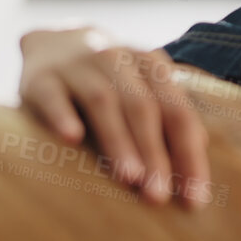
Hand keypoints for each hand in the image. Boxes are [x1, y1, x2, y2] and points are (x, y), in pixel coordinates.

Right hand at [16, 27, 213, 207]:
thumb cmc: (109, 80)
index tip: (194, 198)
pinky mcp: (40, 77)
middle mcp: (117, 60)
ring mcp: (77, 66)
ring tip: (129, 177)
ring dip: (118, 141)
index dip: (189, 155)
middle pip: (143, 108)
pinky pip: (53, 96)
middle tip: (158, 196)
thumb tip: (200, 150)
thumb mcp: (141, 88)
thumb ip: (168, 115)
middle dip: (154, 154)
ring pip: (103, 102)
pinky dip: (63, 115)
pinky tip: (71, 138)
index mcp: (150, 66)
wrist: (53, 42)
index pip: (178, 113)